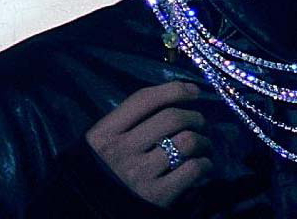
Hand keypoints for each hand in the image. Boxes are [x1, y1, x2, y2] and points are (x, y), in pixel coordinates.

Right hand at [85, 81, 212, 208]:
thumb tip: (181, 93)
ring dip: (203, 140)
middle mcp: (121, 151)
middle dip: (194, 116)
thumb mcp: (106, 140)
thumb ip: (132, 118)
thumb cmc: (105, 170)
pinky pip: (192, 169)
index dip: (175, 89)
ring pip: (186, 141)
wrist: (91, 211)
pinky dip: (204, 163)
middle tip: (201, 122)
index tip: (194, 91)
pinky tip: (203, 164)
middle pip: (171, 118)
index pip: (145, 99)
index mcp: (105, 133)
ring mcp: (139, 174)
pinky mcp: (156, 197)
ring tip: (204, 144)